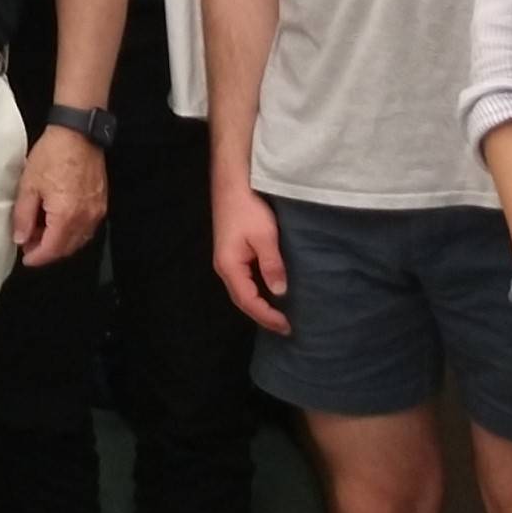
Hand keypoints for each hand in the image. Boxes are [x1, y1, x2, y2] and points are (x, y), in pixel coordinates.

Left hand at [14, 126, 106, 265]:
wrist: (78, 134)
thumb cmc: (51, 156)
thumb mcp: (29, 185)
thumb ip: (24, 216)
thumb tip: (21, 239)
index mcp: (66, 216)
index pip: (52, 249)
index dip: (37, 257)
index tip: (25, 258)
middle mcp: (86, 219)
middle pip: (67, 248)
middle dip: (48, 251)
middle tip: (29, 243)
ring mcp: (97, 212)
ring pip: (79, 240)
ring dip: (60, 242)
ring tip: (41, 231)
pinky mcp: (101, 203)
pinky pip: (87, 228)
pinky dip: (72, 232)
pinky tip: (58, 222)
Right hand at [211, 185, 289, 334]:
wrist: (233, 185)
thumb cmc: (248, 209)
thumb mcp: (264, 237)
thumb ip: (271, 265)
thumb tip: (280, 292)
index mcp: (229, 266)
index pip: (248, 301)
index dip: (267, 316)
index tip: (287, 325)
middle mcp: (224, 268)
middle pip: (242, 300)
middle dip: (263, 316)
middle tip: (285, 327)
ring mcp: (226, 261)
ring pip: (242, 291)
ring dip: (259, 306)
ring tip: (279, 316)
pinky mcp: (232, 254)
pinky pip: (244, 281)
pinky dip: (256, 293)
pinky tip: (269, 294)